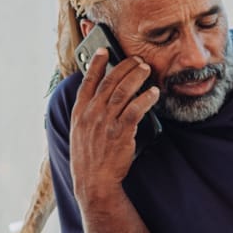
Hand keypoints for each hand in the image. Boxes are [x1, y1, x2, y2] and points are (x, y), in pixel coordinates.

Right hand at [69, 49, 158, 200]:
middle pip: (110, 82)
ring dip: (137, 77)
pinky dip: (145, 98)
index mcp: (79, 112)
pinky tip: (153, 93)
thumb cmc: (89, 158)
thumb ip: (88, 115)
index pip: (87, 81)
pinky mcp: (120, 132)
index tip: (104, 50)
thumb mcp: (80, 133)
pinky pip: (135, 109)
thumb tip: (102, 99)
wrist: (94, 181)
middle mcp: (91, 114)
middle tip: (137, 60)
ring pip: (123, 91)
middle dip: (124, 66)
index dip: (96, 64)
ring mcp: (105, 122)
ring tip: (147, 69)